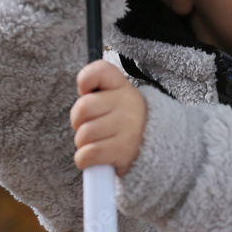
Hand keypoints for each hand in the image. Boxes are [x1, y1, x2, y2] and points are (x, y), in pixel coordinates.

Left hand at [70, 60, 147, 176]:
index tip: (87, 93)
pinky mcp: (123, 150)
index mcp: (123, 86)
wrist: (154, 148)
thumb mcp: (116, 100)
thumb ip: (97, 92)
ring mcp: (128, 127)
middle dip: (78, 122)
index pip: (100, 70)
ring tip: (97, 142)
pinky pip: (87, 154)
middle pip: (81, 108)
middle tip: (90, 126)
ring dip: (83, 144)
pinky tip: (95, 157)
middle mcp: (128, 103)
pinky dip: (84, 160)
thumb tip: (82, 92)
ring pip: (83, 135)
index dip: (85, 80)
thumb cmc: (122, 123)